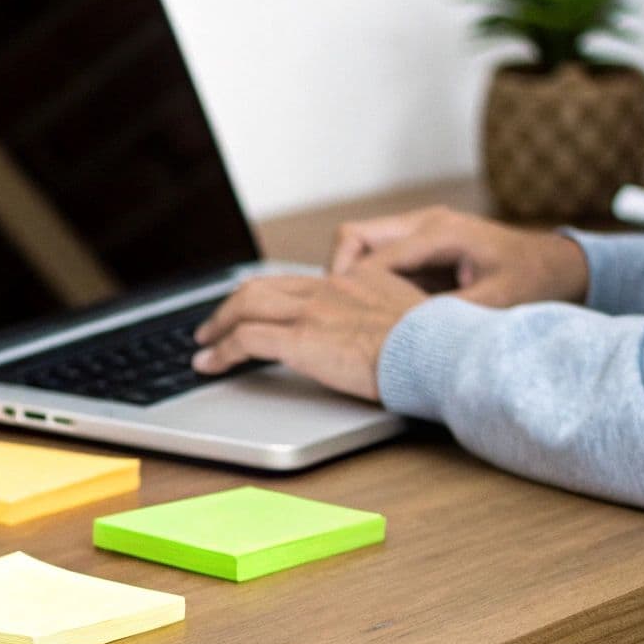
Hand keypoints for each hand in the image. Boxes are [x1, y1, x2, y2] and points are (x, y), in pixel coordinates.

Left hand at [192, 270, 426, 401]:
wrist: (439, 351)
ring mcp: (313, 311)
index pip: (299, 282)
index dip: (271, 295)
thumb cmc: (437, 344)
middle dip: (231, 305)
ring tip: (203, 343)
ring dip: (218, 324)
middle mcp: (329, 288)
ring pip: (246, 305)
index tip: (257, 307)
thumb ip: (388, 315)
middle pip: (263, 287)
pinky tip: (210, 364)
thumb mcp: (414, 315)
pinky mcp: (302, 339)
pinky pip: (246, 339)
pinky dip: (222, 351)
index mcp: (355, 279)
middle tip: (215, 324)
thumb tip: (384, 333)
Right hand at [329, 206, 588, 306]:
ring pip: (359, 245)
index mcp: (441, 232)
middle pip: (353, 237)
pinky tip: (378, 312)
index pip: (374, 256)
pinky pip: (376, 257)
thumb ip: (453, 315)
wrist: (556, 265)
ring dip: (351, 279)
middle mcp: (424, 223)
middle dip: (340, 275)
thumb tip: (409, 335)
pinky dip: (368, 282)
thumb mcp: (499, 301)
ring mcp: (419, 230)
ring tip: (356, 315)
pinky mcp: (418, 245)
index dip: (354, 290)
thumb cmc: (533, 280)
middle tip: (341, 314)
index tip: (345, 322)